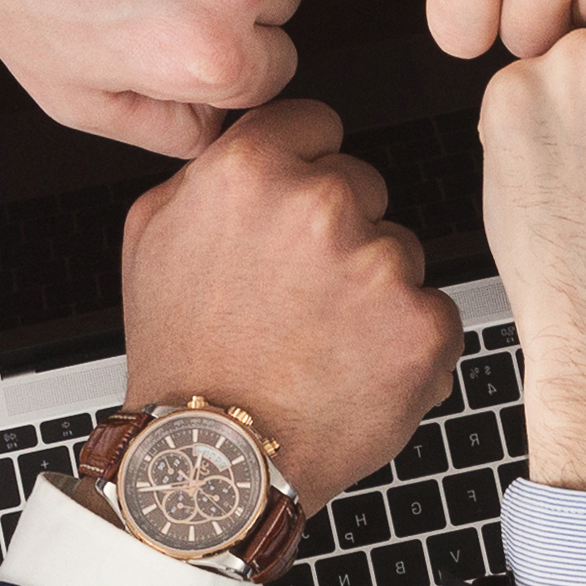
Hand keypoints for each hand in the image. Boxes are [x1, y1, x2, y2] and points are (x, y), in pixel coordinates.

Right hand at [117, 100, 464, 506]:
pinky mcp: (423, 324)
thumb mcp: (152, 236)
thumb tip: (255, 144)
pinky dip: (406, 343)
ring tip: (320, 341)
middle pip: (362, 186)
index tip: (294, 208)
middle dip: (339, 232)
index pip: (317, 124)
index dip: (304, 166)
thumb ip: (210, 173)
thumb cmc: (182, 357)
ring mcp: (378, 263)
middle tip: (296, 295)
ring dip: (373, 289)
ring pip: (399, 251)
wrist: (213, 460)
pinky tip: (354, 370)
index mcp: (251, 170)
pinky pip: (433, 312)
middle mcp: (320, 204)